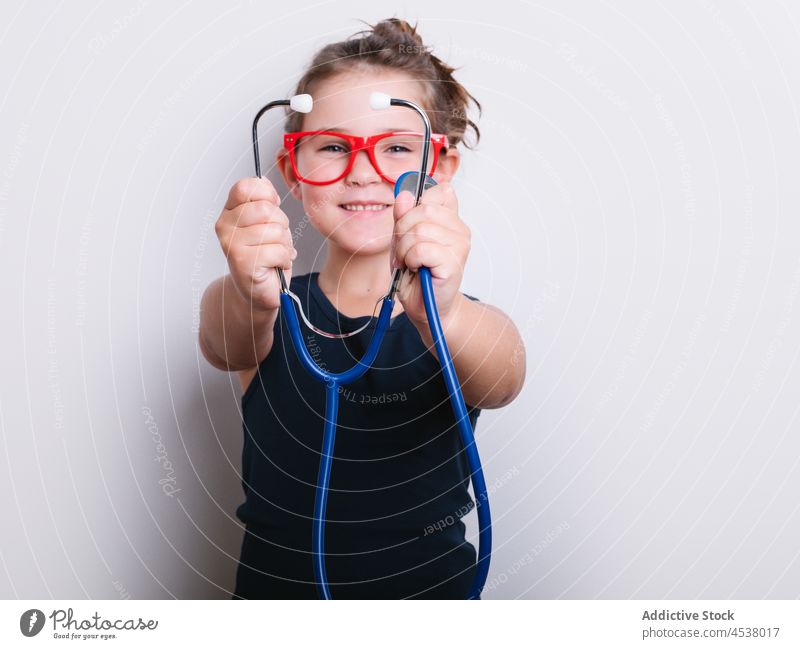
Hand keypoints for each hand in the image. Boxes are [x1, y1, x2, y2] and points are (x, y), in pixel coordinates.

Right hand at [215, 177, 294, 311]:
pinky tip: (275, 265)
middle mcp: (225, 226)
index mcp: (230, 211)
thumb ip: (264, 201)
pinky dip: (284, 259)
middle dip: (281, 225)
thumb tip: (264, 181)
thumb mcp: (267, 223)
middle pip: (266, 209)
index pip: (246, 187)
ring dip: (284, 244)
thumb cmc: (265, 256)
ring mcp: (231, 244)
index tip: (273, 207)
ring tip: (275, 254)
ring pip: (275, 230)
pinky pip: (277, 251)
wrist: (258, 291)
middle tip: (276, 240)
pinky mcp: (242, 263)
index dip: (267, 194)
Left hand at [391, 182, 470, 325]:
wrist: (426, 308)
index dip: (416, 205)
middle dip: (402, 230)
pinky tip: (415, 269)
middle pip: (422, 210)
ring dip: (404, 249)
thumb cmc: (417, 275)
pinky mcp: (454, 262)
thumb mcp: (403, 240)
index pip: (439, 191)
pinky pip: (421, 249)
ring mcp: (460, 245)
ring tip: (408, 262)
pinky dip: (410, 260)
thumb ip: (403, 217)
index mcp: (450, 219)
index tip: (408, 225)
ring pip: (419, 230)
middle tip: (403, 250)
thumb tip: (404, 195)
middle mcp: (460, 229)